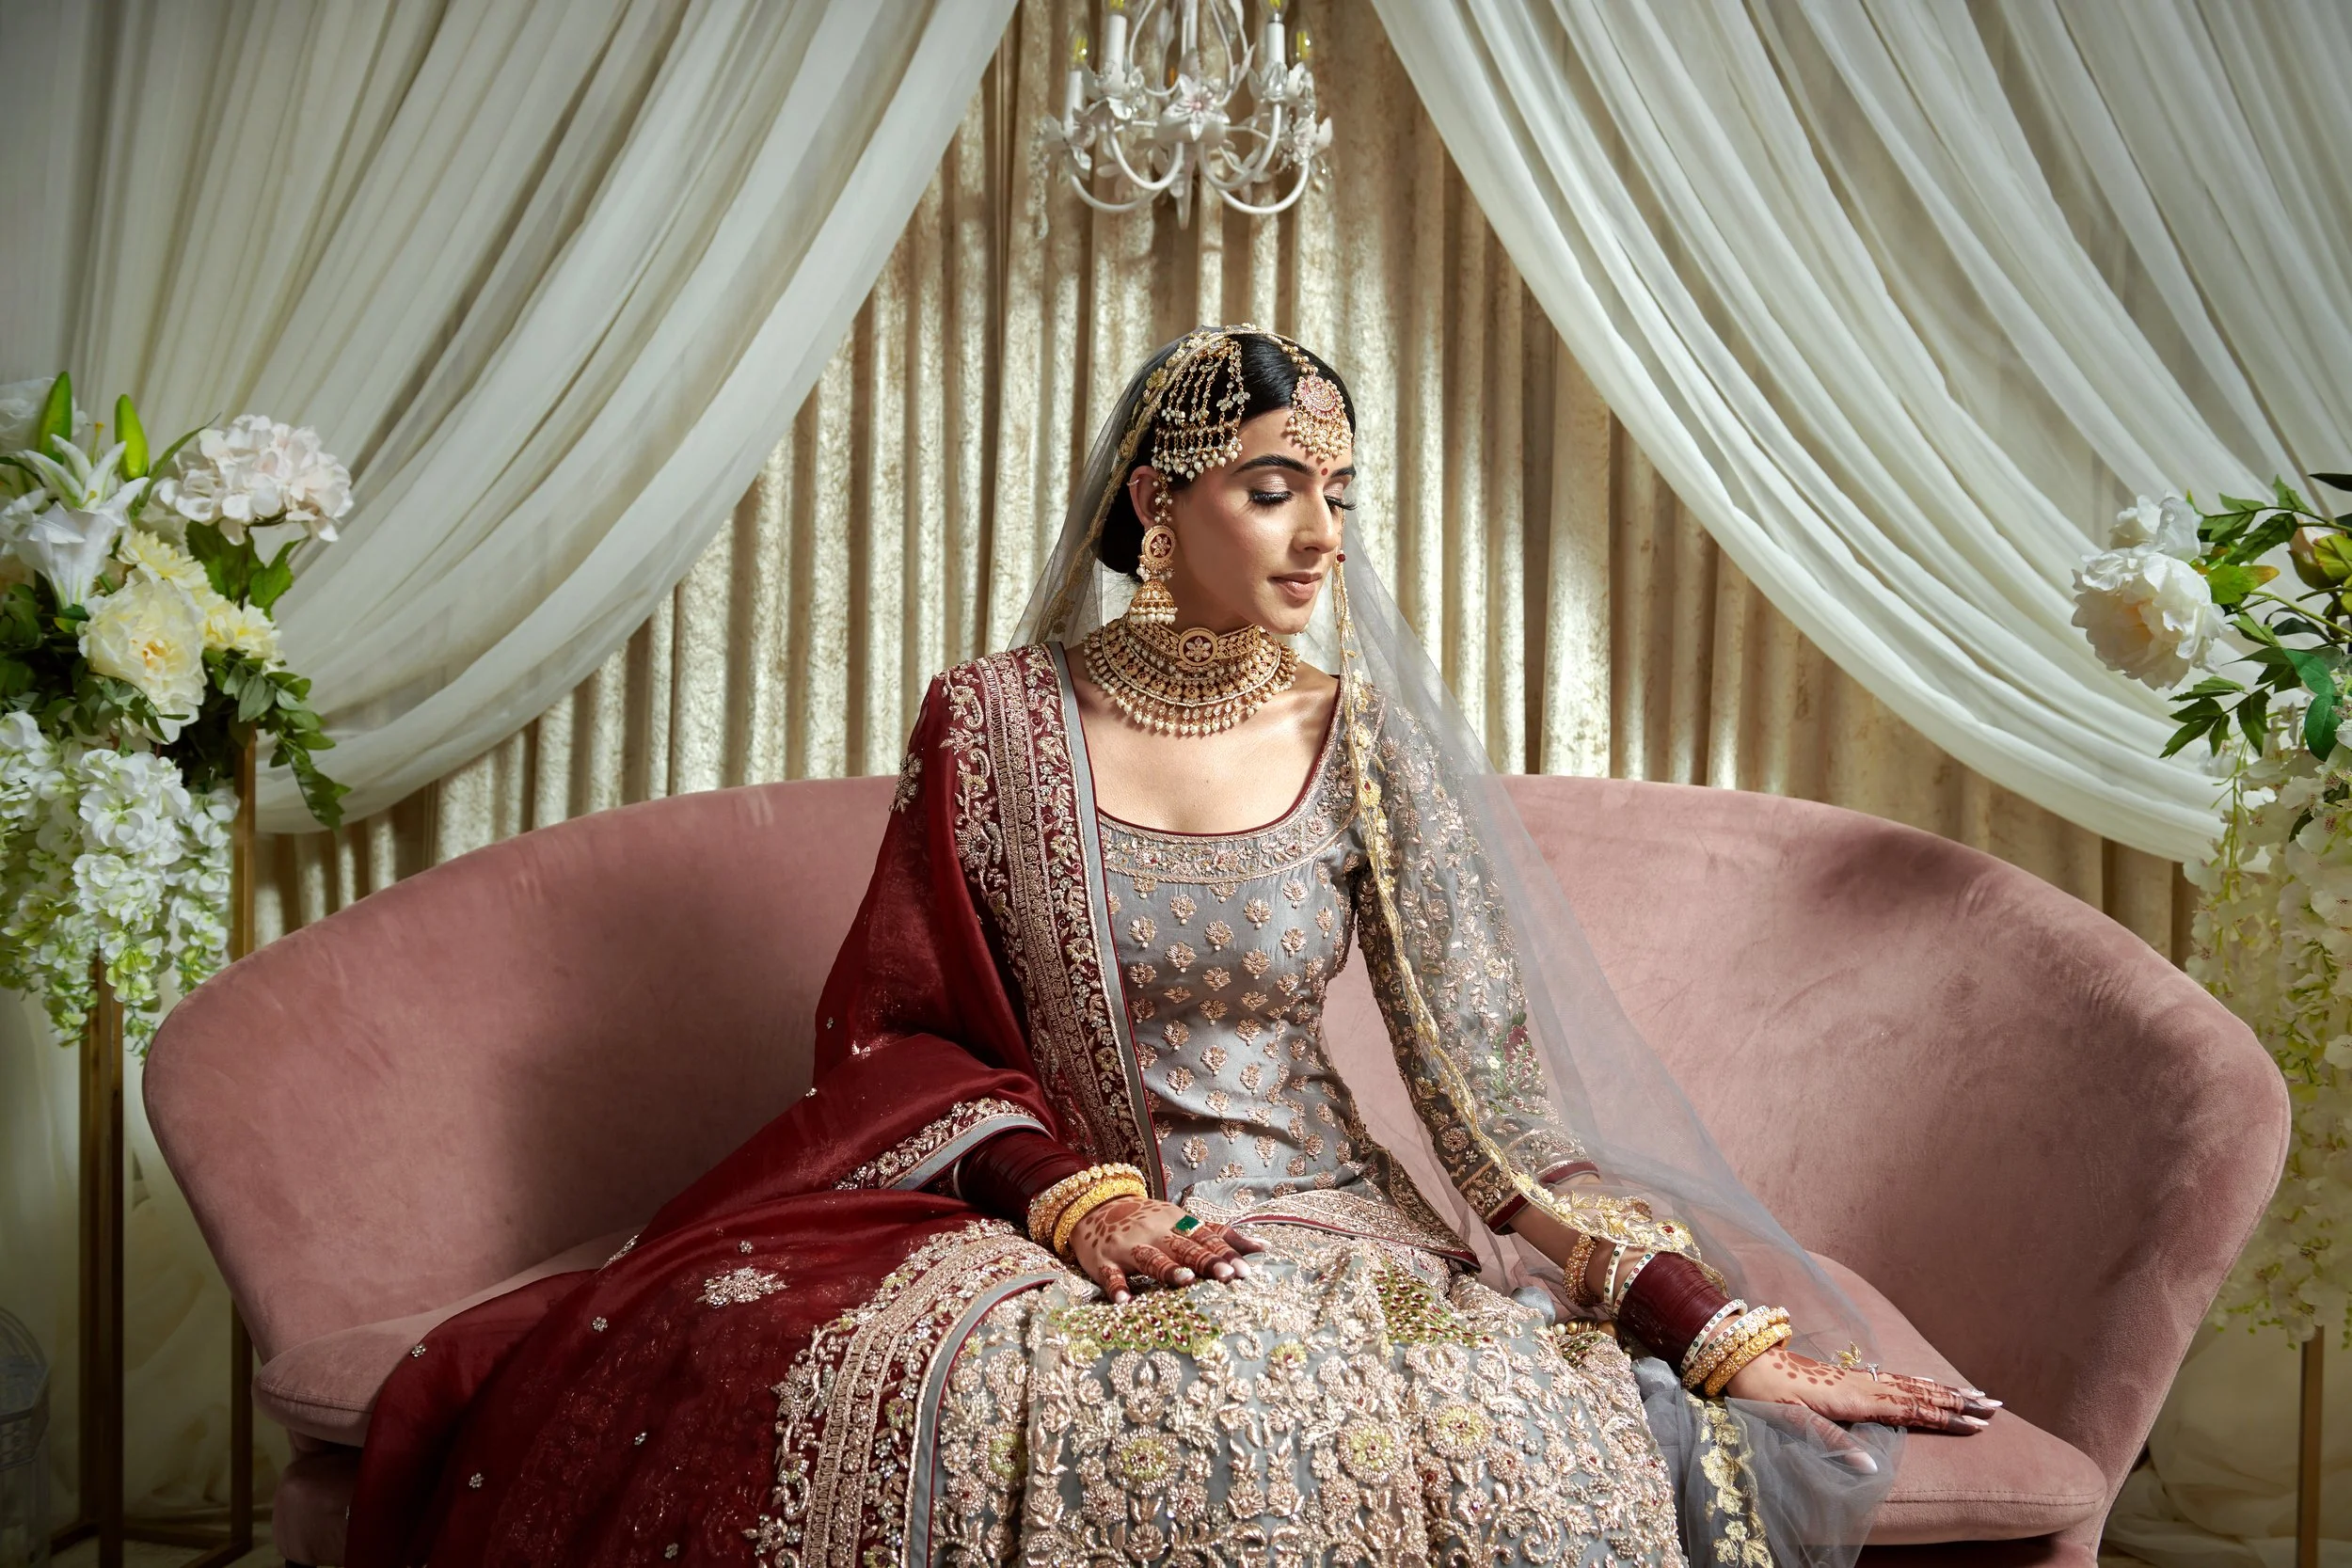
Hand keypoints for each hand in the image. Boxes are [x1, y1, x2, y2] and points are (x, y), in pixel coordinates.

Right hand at [1068, 1196, 1264, 1303]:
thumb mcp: (1182, 1222)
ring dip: (1168, 1269)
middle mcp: (1155, 1233)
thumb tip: (1263, 1248)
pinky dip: (1117, 1288)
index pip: (1205, 1238)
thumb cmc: (1148, 1220)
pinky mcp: (1104, 1262)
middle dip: (1205, 1261)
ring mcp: (1128, 1247)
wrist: (1095, 1206)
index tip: (1245, 1270)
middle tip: (1227, 1276)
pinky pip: (1111, 1276)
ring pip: (1151, 1258)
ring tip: (1185, 1281)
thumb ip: (1220, 1236)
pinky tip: (1125, 1301)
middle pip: (1184, 1247)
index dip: (1225, 1253)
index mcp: (1177, 1223)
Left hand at [1723, 1347, 1999, 1465]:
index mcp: (1853, 1398)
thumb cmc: (1762, 1393)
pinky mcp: (1845, 1378)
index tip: (1979, 1423)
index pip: (1910, 1409)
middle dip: (1957, 1400)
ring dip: (1943, 1390)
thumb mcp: (1791, 1421)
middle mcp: (1860, 1385)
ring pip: (1909, 1384)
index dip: (1945, 1417)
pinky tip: (1926, 1386)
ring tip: (1974, 1394)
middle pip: (1919, 1392)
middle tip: (1995, 1405)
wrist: (1741, 1357)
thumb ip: (1832, 1441)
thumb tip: (1870, 1468)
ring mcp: (1854, 1379)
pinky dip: (1917, 1383)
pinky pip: (1892, 1380)